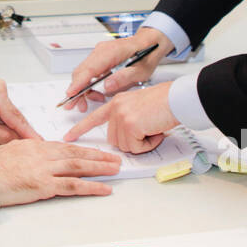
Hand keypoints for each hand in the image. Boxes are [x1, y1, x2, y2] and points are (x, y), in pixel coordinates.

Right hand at [0, 139, 120, 205]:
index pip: (64, 147)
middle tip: (114, 158)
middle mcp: (42, 154)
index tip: (95, 151)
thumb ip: (24, 152)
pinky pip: (73, 186)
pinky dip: (91, 187)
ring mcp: (44, 169)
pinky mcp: (44, 185)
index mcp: (34, 146)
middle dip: (97, 156)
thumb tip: (32, 155)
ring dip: (100, 167)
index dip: (82, 149)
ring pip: (79, 166)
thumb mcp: (8, 152)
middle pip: (76, 153)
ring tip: (115, 169)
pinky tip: (104, 189)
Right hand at [63, 28, 172, 111]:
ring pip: (82, 72)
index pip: (89, 69)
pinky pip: (88, 71)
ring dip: (83, 89)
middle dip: (77, 90)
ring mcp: (98, 53)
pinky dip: (88, 84)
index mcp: (111, 52)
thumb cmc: (147, 54)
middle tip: (78, 106)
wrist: (149, 43)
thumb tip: (107, 86)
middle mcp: (101, 51)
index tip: (71, 94)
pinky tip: (97, 93)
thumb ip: (124, 78)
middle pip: (81, 71)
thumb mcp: (141, 71)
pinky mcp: (99, 57)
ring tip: (96, 100)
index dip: (78, 83)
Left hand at [63, 82, 177, 153]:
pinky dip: (148, 145)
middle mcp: (116, 107)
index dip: (81, 129)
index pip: (94, 117)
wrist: (177, 99)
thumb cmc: (165, 103)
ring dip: (142, 143)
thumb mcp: (139, 107)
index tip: (68, 137)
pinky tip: (156, 131)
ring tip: (153, 128)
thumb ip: (127, 119)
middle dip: (132, 141)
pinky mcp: (130, 124)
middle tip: (148, 130)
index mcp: (117, 102)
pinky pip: (136, 147)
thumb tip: (126, 136)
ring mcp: (121, 115)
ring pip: (125, 146)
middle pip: (114, 139)